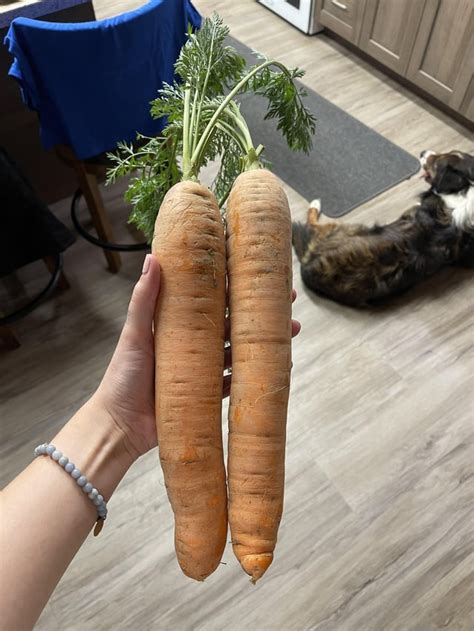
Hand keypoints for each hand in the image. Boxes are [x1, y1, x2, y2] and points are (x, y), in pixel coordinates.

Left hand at [93, 254, 300, 460]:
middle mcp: (194, 344)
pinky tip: (276, 365)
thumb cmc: (122, 376)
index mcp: (178, 325)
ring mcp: (203, 369)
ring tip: (292, 331)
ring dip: (265, 341)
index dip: (237, 285)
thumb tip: (153, 257)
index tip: (260, 273)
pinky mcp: (208, 394)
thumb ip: (144, 299)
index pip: (213, 299)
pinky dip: (255, 374)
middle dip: (261, 312)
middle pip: (234, 323)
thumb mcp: (135, 333)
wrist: (119, 424)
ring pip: (241, 350)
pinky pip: (237, 381)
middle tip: (288, 302)